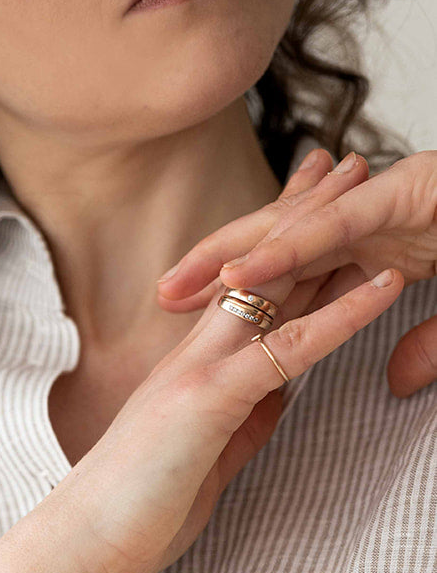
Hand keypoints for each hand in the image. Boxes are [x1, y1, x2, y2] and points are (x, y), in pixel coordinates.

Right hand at [31, 178, 404, 572]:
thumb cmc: (131, 514)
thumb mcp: (199, 462)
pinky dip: (342, 315)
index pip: (244, 294)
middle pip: (258, 268)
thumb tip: (276, 398)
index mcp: (191, 371)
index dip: (279, 248)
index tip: (308, 207)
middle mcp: (192, 356)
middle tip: (341, 160)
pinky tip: (383, 286)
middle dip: (302, 211)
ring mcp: (199, 371)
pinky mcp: (210, 400)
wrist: (79, 544)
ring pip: (274, 287)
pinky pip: (289, 348)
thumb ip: (240, 422)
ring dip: (328, 235)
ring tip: (371, 186)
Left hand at [155, 147, 436, 398]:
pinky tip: (240, 272)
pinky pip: (334, 227)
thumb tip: (398, 380)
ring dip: (231, 255)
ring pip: (294, 228)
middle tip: (162, 293)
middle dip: (216, 267)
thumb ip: (424, 344)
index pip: (300, 270)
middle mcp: (373, 215)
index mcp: (381, 241)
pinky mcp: (410, 192)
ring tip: (181, 281)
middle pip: (279, 243)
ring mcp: (388, 199)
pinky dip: (287, 248)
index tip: (197, 320)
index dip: (246, 294)